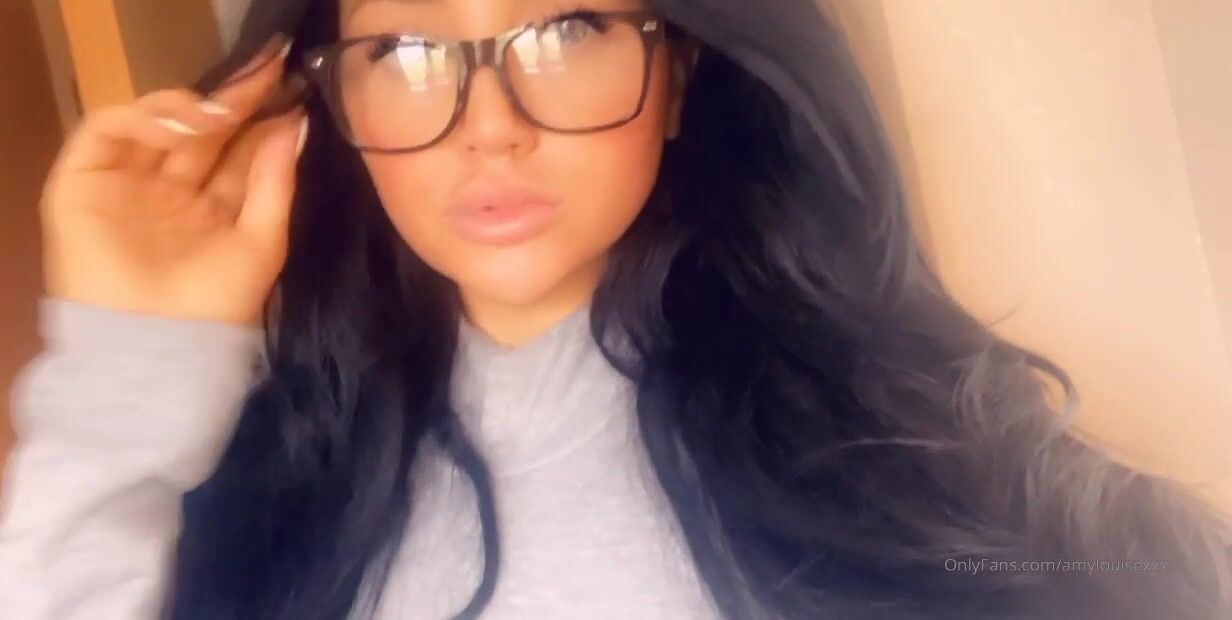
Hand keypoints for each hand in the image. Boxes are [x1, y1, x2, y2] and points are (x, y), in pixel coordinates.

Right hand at [40, 40, 306, 325]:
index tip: (288, 88)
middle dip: (231, 104)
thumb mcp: (262, 240)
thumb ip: (275, 183)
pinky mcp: (85, 181)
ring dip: (188, 108)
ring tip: (221, 111)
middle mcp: (170, 193)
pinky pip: (106, 130)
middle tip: (264, 76)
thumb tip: (295, 123)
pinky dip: (142, 116)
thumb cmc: (215, 305)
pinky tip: (182, 123)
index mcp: (212, 210)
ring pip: (153, 124)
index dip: (259, 120)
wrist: (158, 345)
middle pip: (199, 134)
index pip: (236, 152)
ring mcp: (127, 186)